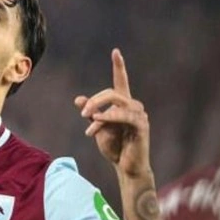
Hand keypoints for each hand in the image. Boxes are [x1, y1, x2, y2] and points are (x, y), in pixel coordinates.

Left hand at [74, 49, 150, 177]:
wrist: (126, 167)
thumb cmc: (114, 147)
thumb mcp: (97, 128)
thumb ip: (90, 113)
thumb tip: (78, 99)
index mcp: (122, 104)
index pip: (121, 81)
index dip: (119, 66)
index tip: (116, 51)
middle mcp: (132, 106)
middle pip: (111, 93)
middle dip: (94, 101)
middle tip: (83, 114)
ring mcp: (139, 115)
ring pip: (116, 103)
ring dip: (98, 114)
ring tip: (89, 128)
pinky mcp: (141, 126)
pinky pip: (124, 116)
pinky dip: (109, 117)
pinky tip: (97, 121)